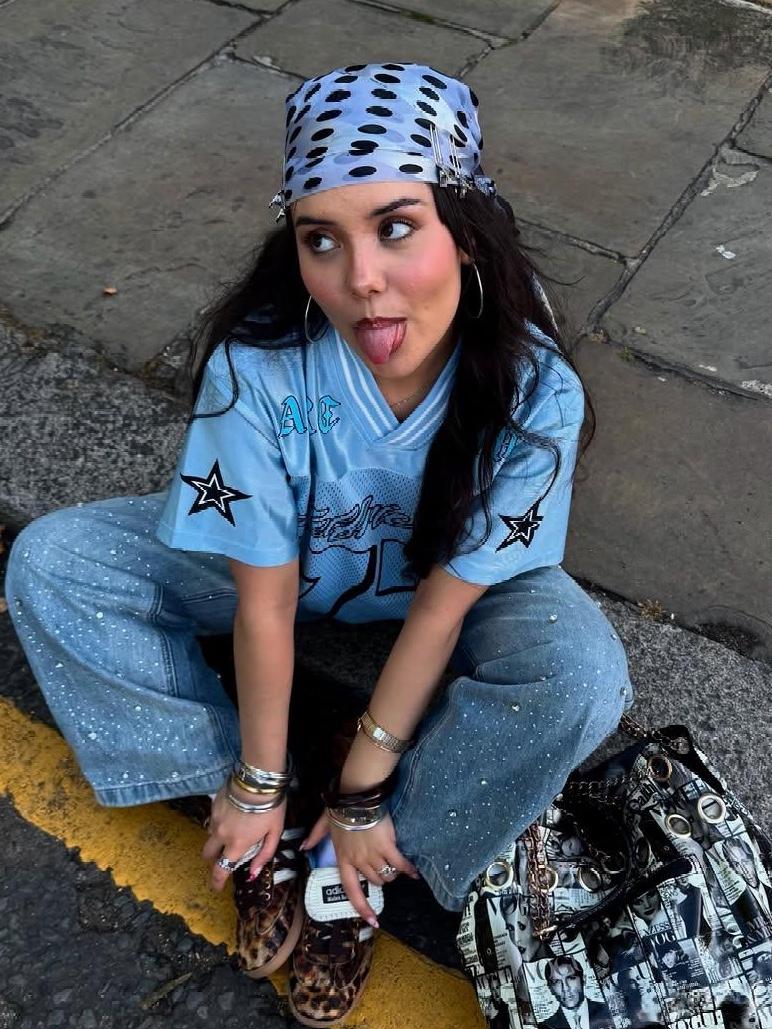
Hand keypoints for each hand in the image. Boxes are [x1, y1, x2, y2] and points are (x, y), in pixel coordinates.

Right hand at [201, 783, 285, 891]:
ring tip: (232, 830)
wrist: (257, 778)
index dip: (217, 882)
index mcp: (236, 845)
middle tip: (223, 855)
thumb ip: (264, 854)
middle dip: (213, 858)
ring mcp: (214, 818)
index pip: (220, 870)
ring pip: (209, 835)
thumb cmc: (270, 806)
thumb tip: (254, 874)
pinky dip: (219, 821)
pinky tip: (232, 813)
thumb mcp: (275, 832)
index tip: (217, 888)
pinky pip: (212, 818)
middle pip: (208, 854)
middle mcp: (221, 834)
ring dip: (217, 838)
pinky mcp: (213, 804)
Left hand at [301, 810, 419, 924]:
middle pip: (373, 880)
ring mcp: (373, 855)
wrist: (357, 798)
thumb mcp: (324, 824)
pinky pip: (399, 864)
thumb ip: (315, 837)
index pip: (351, 889)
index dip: (361, 907)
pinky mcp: (387, 846)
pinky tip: (414, 873)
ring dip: (392, 874)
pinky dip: (408, 870)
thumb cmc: (340, 809)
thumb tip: (303, 848)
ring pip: (386, 874)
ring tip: (395, 867)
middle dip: (379, 879)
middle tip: (383, 869)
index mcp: (343, 858)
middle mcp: (358, 861)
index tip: (372, 920)